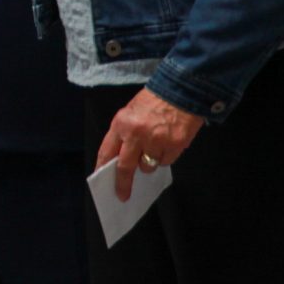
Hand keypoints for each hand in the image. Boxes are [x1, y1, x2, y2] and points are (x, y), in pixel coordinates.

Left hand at [95, 86, 205, 201]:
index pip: (107, 151)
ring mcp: (156, 141)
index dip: (103, 168)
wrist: (181, 89)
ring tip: (156, 144)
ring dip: (150, 162)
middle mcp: (136, 134)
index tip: (103, 181)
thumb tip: (121, 159)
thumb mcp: (131, 112)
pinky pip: (166, 161)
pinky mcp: (174, 145)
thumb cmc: (154, 100)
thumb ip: (124, 134)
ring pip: (148, 166)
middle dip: (123, 183)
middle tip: (123, 195)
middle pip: (125, 167)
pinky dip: (166, 156)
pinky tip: (168, 142)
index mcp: (121, 123)